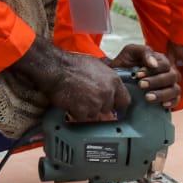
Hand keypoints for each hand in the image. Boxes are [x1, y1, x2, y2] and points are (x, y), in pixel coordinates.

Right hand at [10, 36, 129, 122]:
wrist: (57, 68)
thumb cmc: (74, 64)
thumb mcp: (98, 65)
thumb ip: (107, 77)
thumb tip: (110, 83)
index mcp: (114, 81)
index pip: (125, 101)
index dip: (117, 104)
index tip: (113, 105)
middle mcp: (107, 93)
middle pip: (108, 109)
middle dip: (99, 106)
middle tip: (88, 99)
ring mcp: (96, 104)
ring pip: (95, 114)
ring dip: (87, 110)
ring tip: (78, 98)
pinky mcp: (83, 111)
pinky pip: (82, 118)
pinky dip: (76, 113)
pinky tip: (71, 102)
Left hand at [109, 44, 179, 107]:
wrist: (117, 78)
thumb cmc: (125, 63)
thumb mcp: (131, 51)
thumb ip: (144, 52)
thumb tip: (154, 63)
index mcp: (161, 60)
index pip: (164, 64)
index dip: (153, 70)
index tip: (138, 75)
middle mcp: (168, 72)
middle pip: (172, 76)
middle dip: (156, 81)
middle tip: (141, 85)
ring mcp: (169, 85)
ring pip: (175, 89)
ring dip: (162, 94)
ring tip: (148, 97)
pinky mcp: (168, 98)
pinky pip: (175, 100)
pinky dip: (171, 102)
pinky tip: (162, 105)